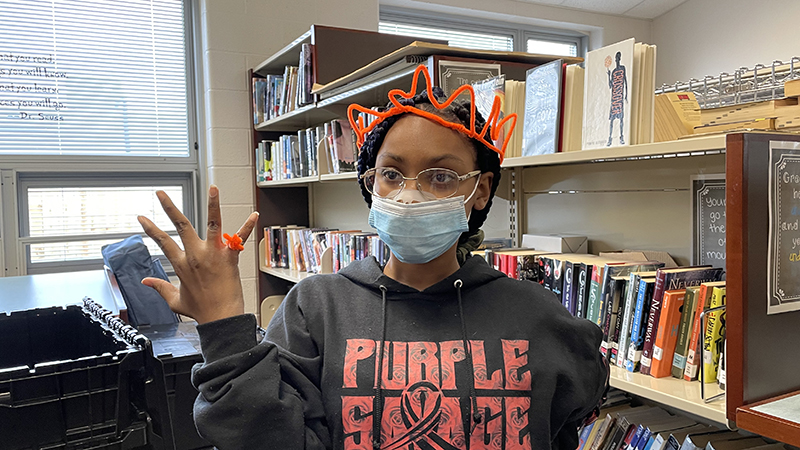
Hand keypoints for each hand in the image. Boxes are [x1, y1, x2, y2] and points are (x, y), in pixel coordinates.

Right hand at [137, 185, 258, 323]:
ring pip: (212, 223)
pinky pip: (240, 238)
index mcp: (181, 264)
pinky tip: (254, 215)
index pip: (162, 242)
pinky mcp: (230, 257)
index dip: (150, 228)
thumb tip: (146, 282)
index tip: (142, 217)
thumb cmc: (201, 310)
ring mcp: (213, 254)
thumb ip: (160, 288)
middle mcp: (195, 255)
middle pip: (181, 225)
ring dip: (213, 204)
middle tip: (161, 193)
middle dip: (169, 207)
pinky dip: (248, 227)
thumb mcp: (175, 300)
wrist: (221, 319)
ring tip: (213, 188)